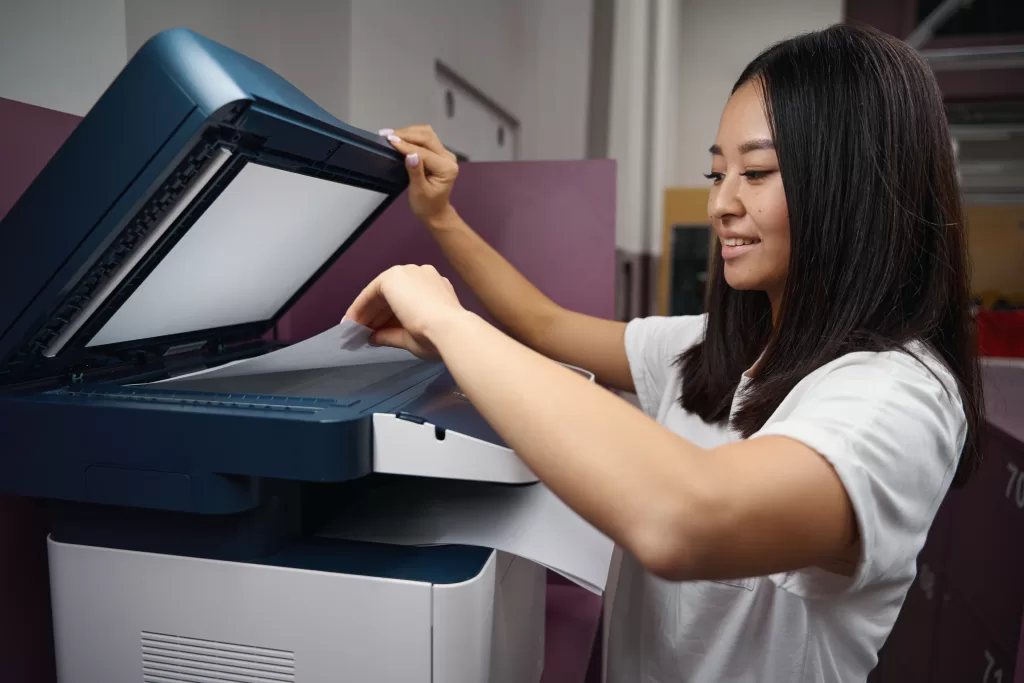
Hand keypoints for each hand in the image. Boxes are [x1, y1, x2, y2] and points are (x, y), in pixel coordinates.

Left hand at [343, 265, 466, 358]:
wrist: (449, 329)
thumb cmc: (439, 337)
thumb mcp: (412, 337)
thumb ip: (392, 334)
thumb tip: (374, 337)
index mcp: (435, 288)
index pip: (406, 300)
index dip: (388, 317)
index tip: (376, 330)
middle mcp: (422, 275)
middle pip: (392, 295)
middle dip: (376, 314)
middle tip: (363, 332)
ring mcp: (408, 273)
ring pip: (381, 292)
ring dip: (366, 311)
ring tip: (355, 329)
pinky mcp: (393, 277)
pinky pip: (372, 291)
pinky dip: (360, 306)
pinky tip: (352, 320)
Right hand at [378, 125, 458, 224]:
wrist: (435, 211)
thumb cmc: (426, 205)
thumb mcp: (418, 192)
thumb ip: (415, 172)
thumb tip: (410, 154)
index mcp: (446, 169)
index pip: (425, 152)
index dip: (406, 146)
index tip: (389, 141)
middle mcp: (448, 158)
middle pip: (428, 137)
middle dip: (406, 134)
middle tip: (386, 135)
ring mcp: (444, 153)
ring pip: (427, 134)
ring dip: (408, 132)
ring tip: (390, 135)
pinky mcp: (438, 152)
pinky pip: (426, 138)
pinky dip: (411, 135)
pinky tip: (398, 137)